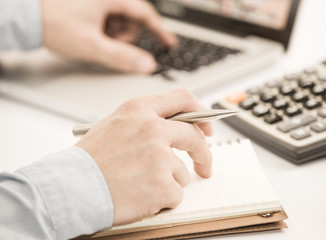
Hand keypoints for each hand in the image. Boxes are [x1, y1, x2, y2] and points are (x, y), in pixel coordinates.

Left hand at [41, 0, 176, 73]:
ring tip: (93, 38)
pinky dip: (104, 31)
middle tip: (107, 44)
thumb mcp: (92, 45)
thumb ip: (122, 57)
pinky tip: (90, 33)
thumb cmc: (55, 23)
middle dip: (124, 37)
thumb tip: (147, 65)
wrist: (28, 15)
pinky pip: (108, 21)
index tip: (169, 44)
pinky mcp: (92, 6)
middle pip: (132, 21)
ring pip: (120, 23)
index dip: (160, 31)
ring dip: (113, 35)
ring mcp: (100, 2)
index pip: (146, 15)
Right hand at [75, 89, 212, 225]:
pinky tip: (140, 196)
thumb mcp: (115, 125)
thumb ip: (146, 120)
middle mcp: (153, 129)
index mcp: (140, 110)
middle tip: (204, 166)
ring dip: (168, 182)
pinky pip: (175, 194)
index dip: (200, 112)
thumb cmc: (89, 160)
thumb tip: (175, 126)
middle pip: (194, 137)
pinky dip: (162, 199)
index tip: (206, 128)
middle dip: (203, 154)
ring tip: (139, 184)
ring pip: (182, 172)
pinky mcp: (162, 185)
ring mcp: (160, 157)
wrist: (69, 189)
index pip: (183, 98)